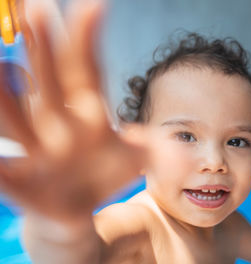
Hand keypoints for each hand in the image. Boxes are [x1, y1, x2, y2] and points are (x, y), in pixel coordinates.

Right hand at [0, 0, 147, 221]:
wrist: (73, 210)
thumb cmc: (104, 174)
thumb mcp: (134, 161)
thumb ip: (158, 154)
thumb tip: (186, 157)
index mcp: (87, 112)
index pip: (87, 70)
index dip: (89, 40)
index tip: (96, 5)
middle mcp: (57, 123)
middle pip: (51, 81)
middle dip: (44, 47)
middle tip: (40, 8)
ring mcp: (34, 149)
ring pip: (16, 117)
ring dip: (6, 95)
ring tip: (0, 64)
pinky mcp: (16, 180)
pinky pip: (0, 165)